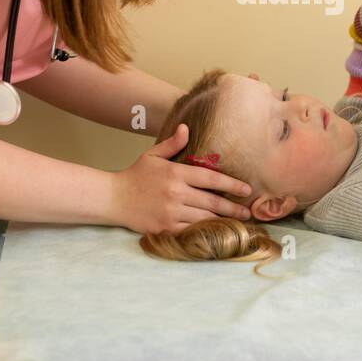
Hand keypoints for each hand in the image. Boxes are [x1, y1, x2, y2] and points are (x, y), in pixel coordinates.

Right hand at [108, 123, 253, 235]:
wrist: (113, 198)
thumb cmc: (135, 176)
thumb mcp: (152, 155)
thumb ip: (172, 144)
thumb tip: (186, 128)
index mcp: (175, 173)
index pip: (210, 177)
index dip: (231, 184)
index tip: (247, 189)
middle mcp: (176, 193)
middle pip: (212, 201)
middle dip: (233, 207)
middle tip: (248, 211)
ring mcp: (170, 212)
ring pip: (204, 218)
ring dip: (223, 220)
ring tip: (238, 222)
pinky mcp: (165, 228)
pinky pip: (191, 231)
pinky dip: (206, 231)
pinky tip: (217, 232)